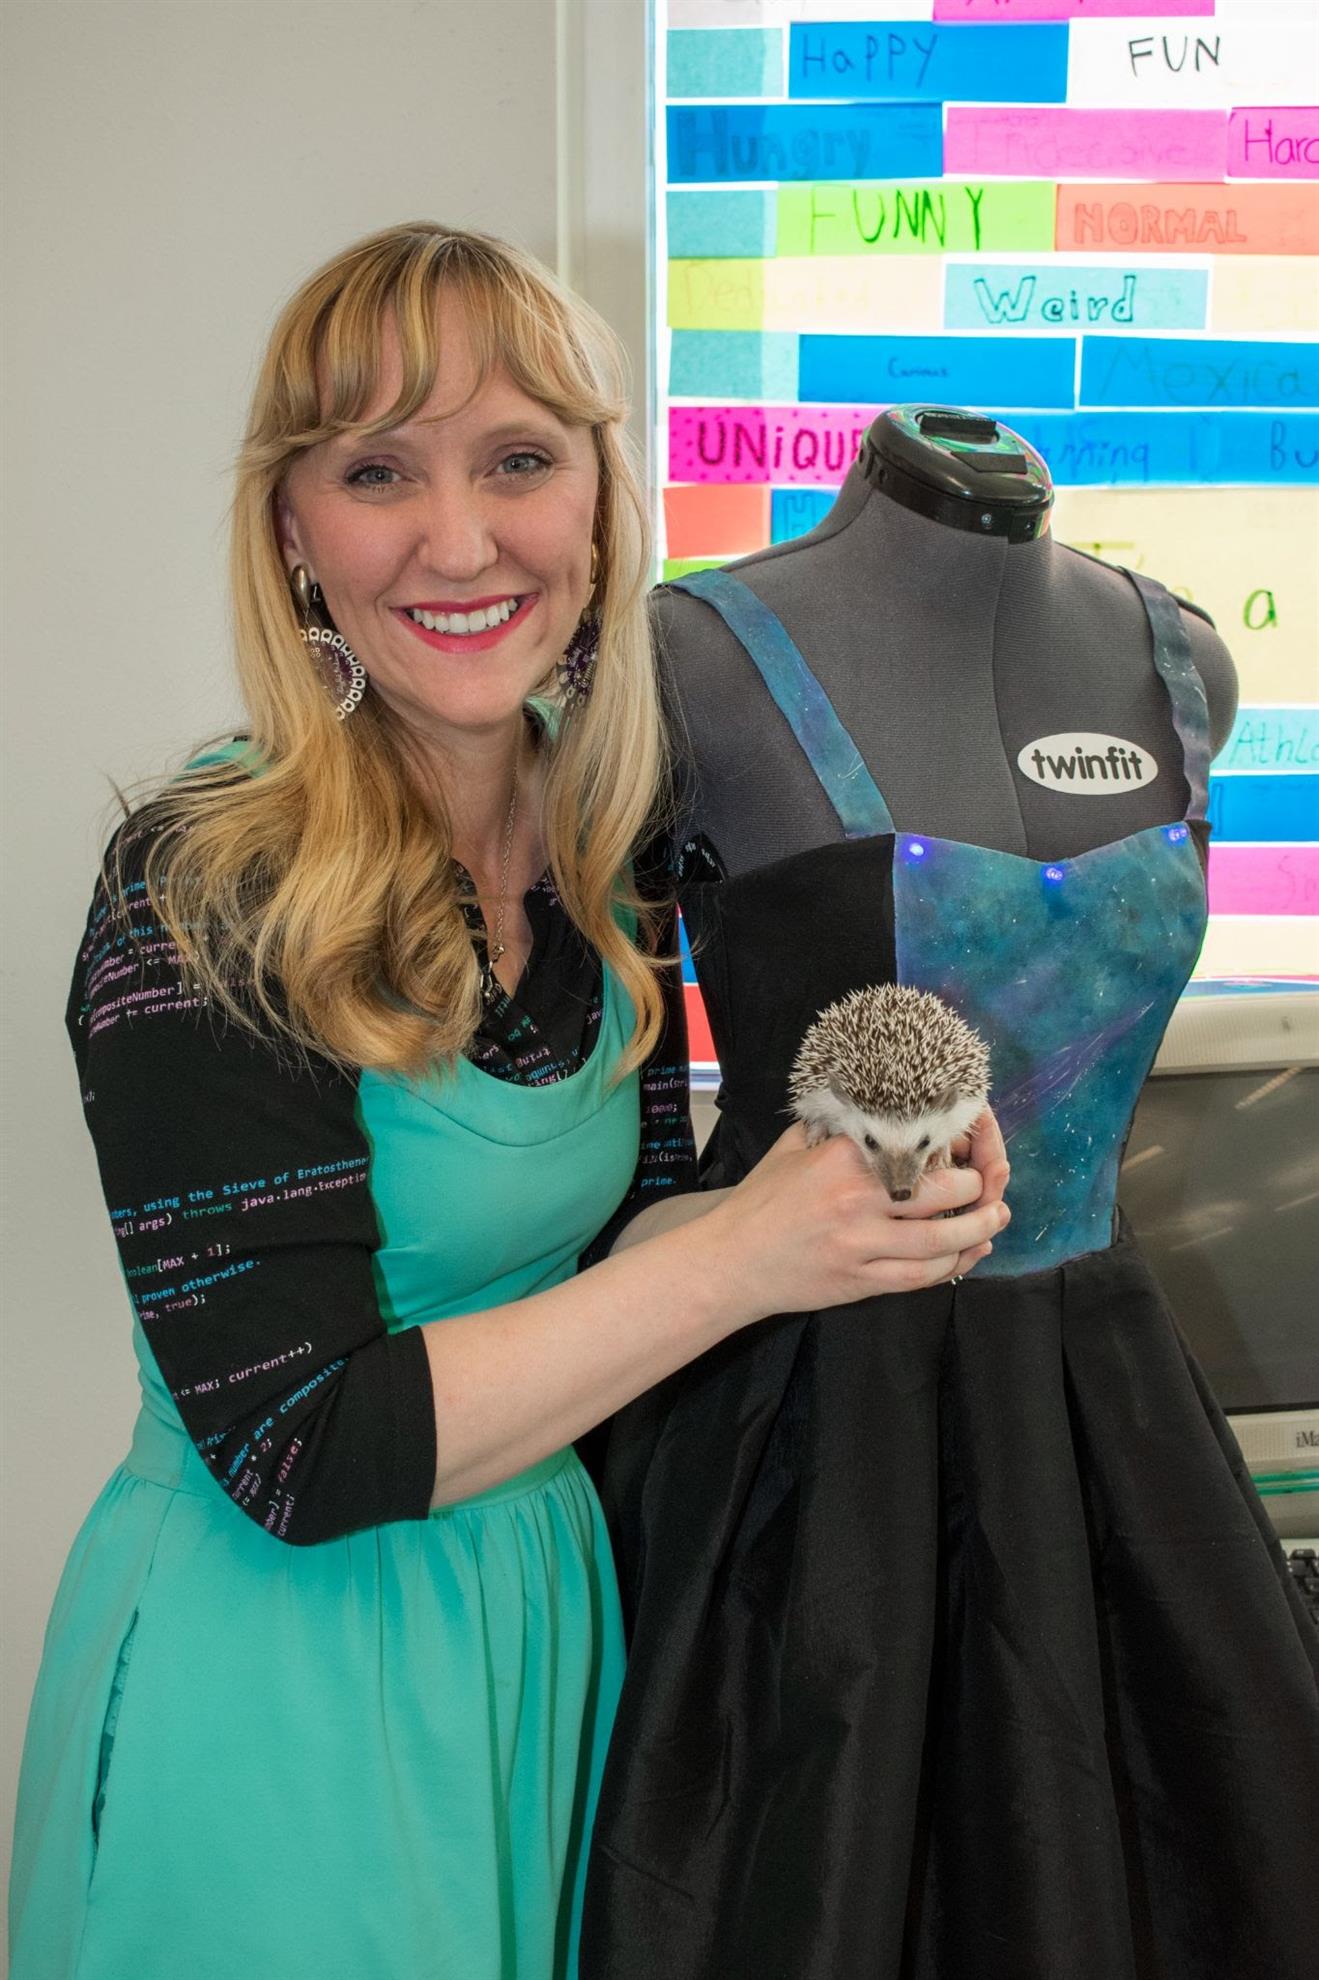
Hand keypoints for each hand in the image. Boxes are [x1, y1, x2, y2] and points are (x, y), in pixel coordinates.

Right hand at [702, 1119, 1010, 1329]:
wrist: (731, 1261)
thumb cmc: (761, 1201)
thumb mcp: (793, 1147)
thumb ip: (833, 1125)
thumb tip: (866, 1100)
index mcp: (844, 1158)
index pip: (915, 1144)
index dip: (952, 1142)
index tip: (966, 1141)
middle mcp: (857, 1200)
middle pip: (942, 1190)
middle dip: (977, 1185)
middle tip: (989, 1181)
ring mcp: (861, 1244)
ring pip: (940, 1239)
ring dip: (978, 1228)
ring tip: (996, 1217)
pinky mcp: (861, 1281)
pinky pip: (920, 1277)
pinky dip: (953, 1266)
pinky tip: (967, 1255)